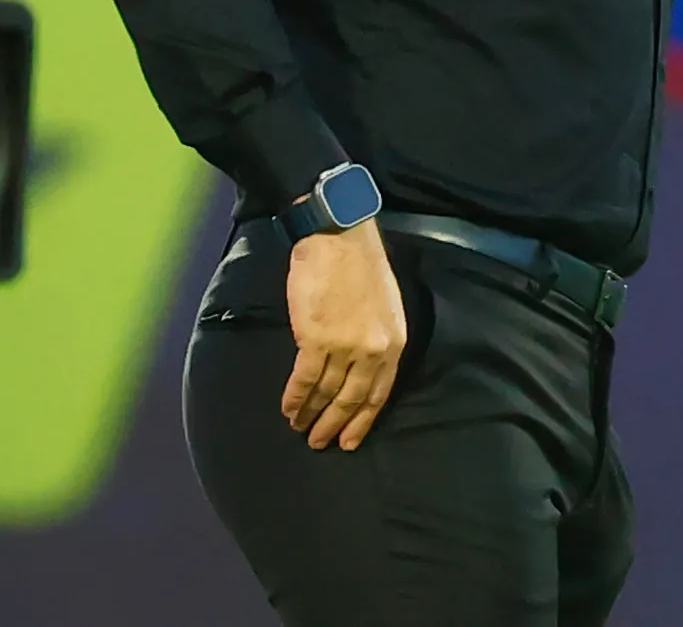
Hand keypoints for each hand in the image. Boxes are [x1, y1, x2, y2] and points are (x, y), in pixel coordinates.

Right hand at [282, 223, 407, 451]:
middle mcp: (373, 350)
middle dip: (335, 425)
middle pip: (353, 400)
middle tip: (319, 444)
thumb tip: (359, 367)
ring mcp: (345, 347)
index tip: (349, 441)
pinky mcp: (316, 340)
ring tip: (300, 429)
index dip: (362, 421)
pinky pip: (304, 380)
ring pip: (327, 393)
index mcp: (395, 342)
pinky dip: (294, 398)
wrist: (339, 239)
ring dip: (311, 414)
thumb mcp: (385, 307)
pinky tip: (288, 410)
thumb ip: (376, 339)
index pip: (379, 394)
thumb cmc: (361, 267)